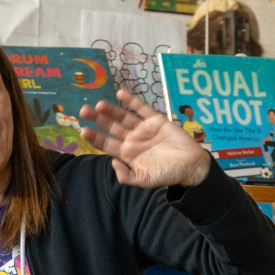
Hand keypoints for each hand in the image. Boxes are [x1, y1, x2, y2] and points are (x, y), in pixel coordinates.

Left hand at [79, 87, 212, 189]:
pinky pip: (141, 108)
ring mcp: (143, 128)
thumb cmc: (167, 175)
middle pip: (111, 127)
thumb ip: (126, 176)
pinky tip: (121, 93)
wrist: (190, 166)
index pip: (106, 144)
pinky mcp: (156, 120)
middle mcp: (132, 139)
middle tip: (83, 111)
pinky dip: (132, 101)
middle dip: (97, 120)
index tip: (84, 131)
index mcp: (127, 154)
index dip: (95, 137)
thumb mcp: (144, 180)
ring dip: (111, 110)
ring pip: (123, 116)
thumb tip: (112, 163)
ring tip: (98, 105)